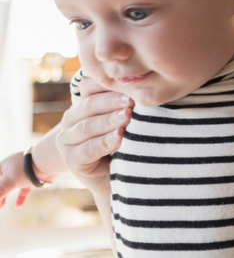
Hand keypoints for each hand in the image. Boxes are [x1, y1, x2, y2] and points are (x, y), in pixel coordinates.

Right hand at [0, 152, 31, 207]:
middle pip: (2, 183)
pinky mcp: (33, 178)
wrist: (49, 162)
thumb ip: (0, 191)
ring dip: (6, 196)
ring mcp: (23, 173)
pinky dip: (20, 197)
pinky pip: (24, 189)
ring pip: (12, 186)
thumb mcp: (10, 180)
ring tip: (2, 206)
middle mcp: (13, 168)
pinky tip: (17, 206)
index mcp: (5, 165)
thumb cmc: (27, 168)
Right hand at [55, 77, 132, 195]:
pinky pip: (88, 149)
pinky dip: (105, 142)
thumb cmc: (125, 142)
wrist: (118, 177)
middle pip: (88, 105)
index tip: (128, 82)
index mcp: (82, 105)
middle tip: (131, 100)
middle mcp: (70, 121)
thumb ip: (124, 101)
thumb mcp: (124, 118)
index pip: (89, 87)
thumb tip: (140, 82)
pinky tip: (119, 137)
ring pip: (87, 127)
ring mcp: (66, 141)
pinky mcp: (71, 161)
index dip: (107, 84)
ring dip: (109, 121)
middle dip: (111, 102)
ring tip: (128, 116)